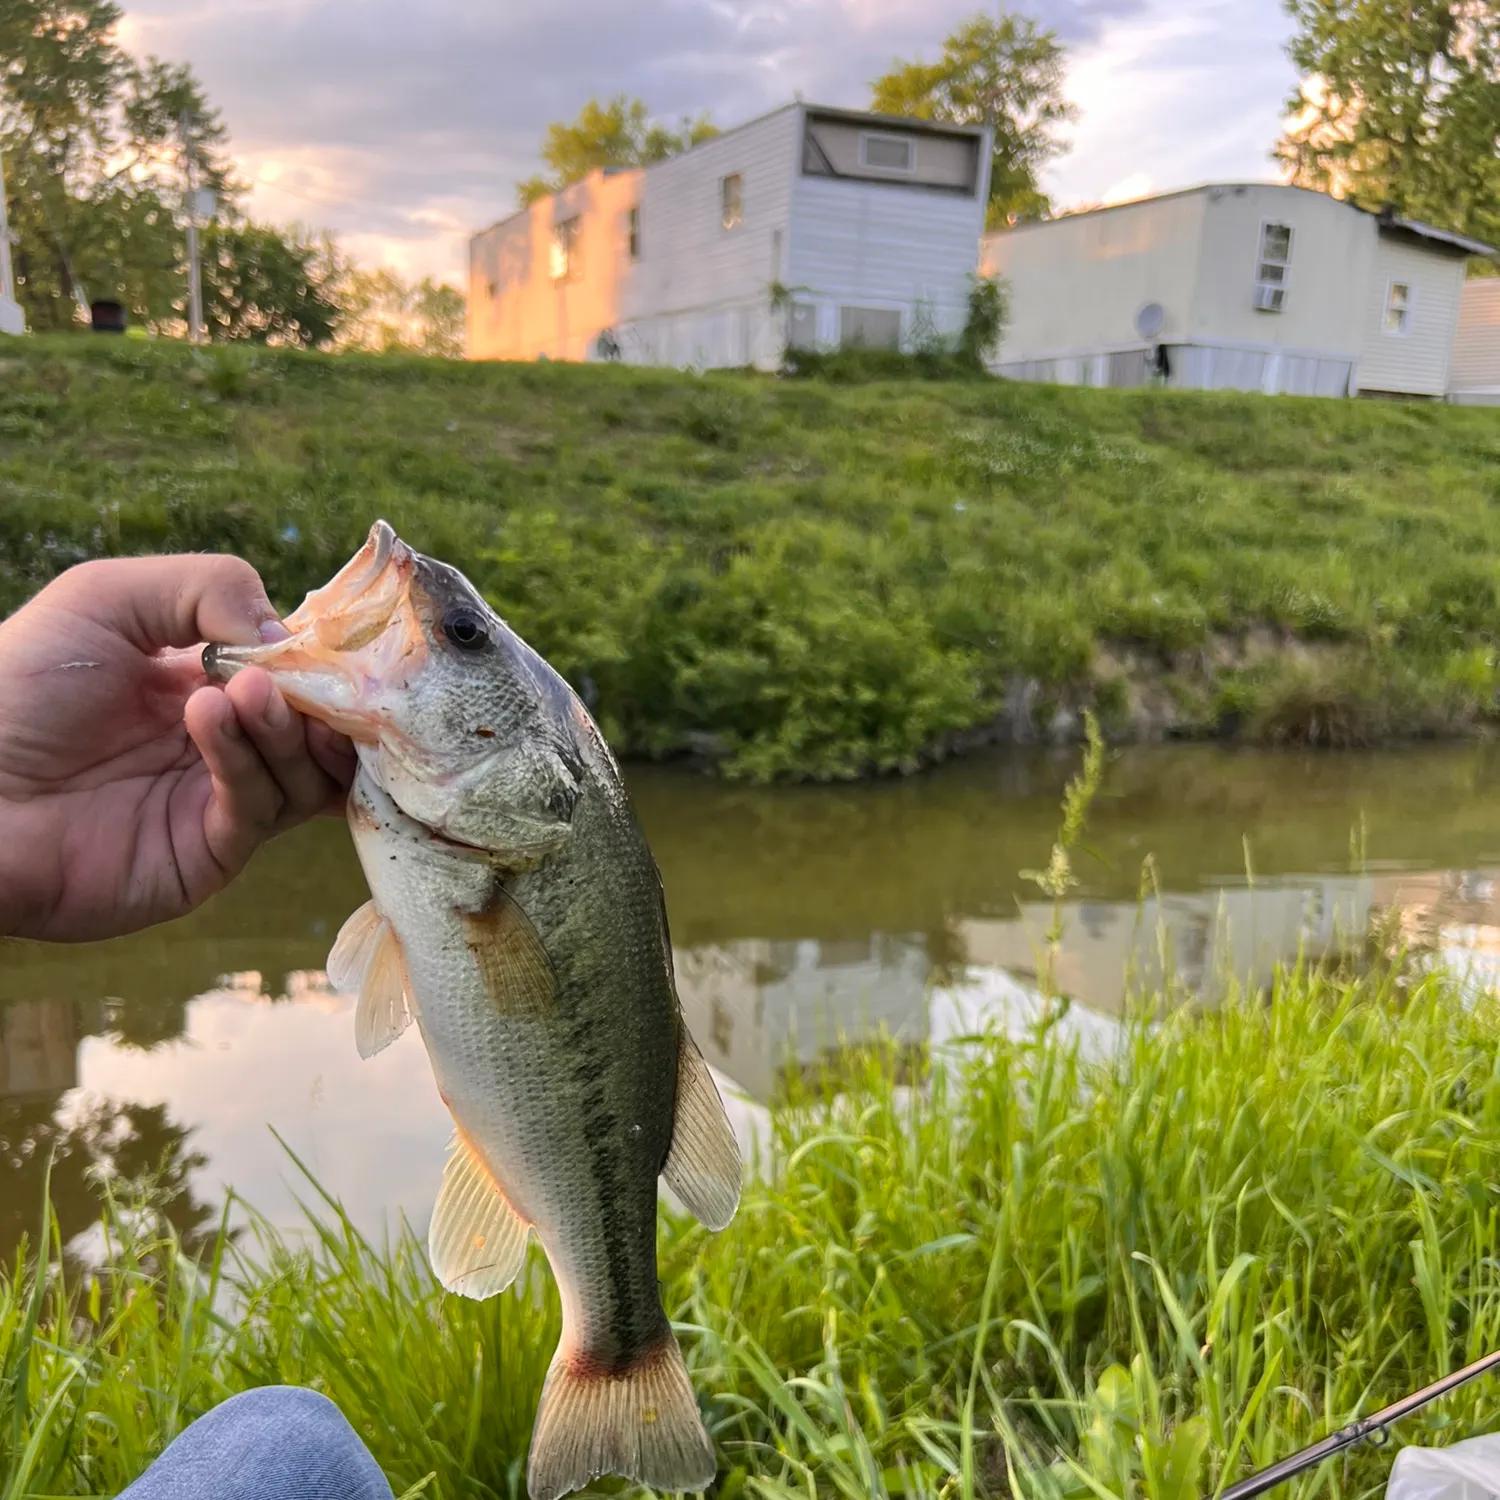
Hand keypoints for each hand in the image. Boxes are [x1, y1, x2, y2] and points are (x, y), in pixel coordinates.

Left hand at [0, 555, 355, 941]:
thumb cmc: (19, 685)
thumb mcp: (106, 597)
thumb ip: (207, 588)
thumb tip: (286, 634)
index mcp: (205, 686)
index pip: (296, 678)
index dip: (317, 660)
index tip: (324, 641)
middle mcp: (223, 747)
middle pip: (318, 731)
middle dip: (320, 699)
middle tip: (296, 675)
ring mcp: (219, 802)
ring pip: (306, 774)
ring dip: (287, 726)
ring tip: (247, 689)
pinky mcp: (208, 853)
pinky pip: (258, 808)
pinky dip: (245, 758)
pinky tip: (208, 716)